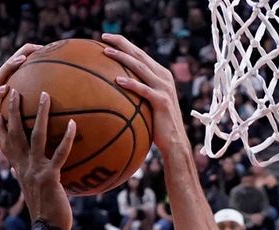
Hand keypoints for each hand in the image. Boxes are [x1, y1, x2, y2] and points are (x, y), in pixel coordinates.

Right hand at [0, 47, 38, 162]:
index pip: (14, 68)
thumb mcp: (15, 117)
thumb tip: (48, 104)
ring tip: (21, 60)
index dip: (27, 56)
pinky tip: (5, 89)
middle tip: (34, 47)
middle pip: (7, 67)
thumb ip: (26, 108)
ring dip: (9, 68)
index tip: (43, 48)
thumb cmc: (1, 132)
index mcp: (0, 88)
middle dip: (20, 55)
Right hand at [0, 88, 74, 229]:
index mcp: (20, 168)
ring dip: (41, 114)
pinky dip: (66, 139)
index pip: (5, 143)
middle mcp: (24, 166)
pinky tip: (74, 124)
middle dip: (14, 110)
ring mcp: (36, 170)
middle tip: (14, 88)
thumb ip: (41, 174)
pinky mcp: (50, 177)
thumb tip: (49, 166)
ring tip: (46, 94)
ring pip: (36, 136)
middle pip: (15, 132)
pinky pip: (60, 154)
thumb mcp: (39, 188)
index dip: (0, 125)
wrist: (47, 229)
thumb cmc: (47, 211)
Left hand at [100, 35, 189, 154]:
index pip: (140, 54)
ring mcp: (164, 88)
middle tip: (103, 36)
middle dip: (121, 43)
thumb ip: (139, 92)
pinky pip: (144, 90)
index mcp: (160, 75)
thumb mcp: (148, 104)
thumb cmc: (158, 126)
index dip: (124, 43)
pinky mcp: (162, 102)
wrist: (175, 142)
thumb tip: (116, 89)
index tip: (106, 37)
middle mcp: (164, 77)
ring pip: (140, 67)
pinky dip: (130, 84)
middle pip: (139, 55)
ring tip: (106, 52)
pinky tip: (117, 80)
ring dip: (122, 58)